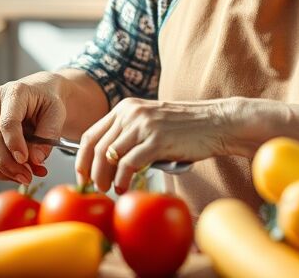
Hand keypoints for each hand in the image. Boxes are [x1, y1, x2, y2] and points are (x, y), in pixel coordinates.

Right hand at [0, 74, 67, 184]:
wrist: (35, 93)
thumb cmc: (45, 101)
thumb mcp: (56, 113)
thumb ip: (48, 135)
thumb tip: (36, 159)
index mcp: (12, 92)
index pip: (7, 122)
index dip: (15, 144)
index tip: (25, 160)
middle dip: (8, 164)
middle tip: (26, 177)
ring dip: (2, 170)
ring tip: (23, 176)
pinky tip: (13, 171)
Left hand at [75, 98, 235, 193]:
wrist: (216, 122)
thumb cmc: (186, 128)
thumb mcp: (151, 123)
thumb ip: (130, 134)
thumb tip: (108, 161)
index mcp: (126, 108)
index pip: (91, 133)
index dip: (82, 158)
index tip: (82, 175)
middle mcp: (131, 113)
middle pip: (97, 147)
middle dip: (91, 172)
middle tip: (94, 188)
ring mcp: (144, 125)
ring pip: (109, 156)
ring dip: (105, 178)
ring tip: (110, 190)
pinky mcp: (157, 140)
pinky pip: (129, 164)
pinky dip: (123, 180)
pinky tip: (125, 188)